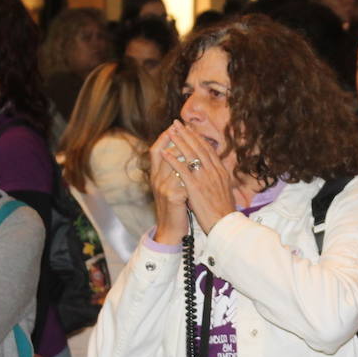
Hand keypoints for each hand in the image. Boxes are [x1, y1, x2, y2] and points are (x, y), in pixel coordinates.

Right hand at [149, 124, 191, 244]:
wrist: (172, 230)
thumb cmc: (176, 208)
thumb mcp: (173, 187)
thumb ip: (176, 171)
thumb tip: (185, 153)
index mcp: (156, 176)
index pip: (155, 150)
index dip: (164, 137)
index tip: (175, 126)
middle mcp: (156, 180)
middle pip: (165, 152)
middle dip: (177, 138)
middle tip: (186, 127)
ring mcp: (164, 188)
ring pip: (175, 163)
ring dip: (187, 152)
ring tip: (197, 141)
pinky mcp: (173, 197)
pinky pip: (184, 178)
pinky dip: (193, 171)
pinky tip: (202, 164)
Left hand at [161, 120, 236, 234]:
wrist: (226, 224)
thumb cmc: (224, 211)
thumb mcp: (225, 190)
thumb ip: (219, 178)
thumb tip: (216, 172)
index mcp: (221, 171)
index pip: (208, 149)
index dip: (197, 138)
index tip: (189, 129)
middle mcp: (214, 171)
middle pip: (198, 147)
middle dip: (186, 134)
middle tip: (177, 123)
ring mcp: (205, 178)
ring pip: (190, 154)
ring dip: (179, 141)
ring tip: (170, 131)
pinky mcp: (195, 187)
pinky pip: (182, 170)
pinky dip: (173, 159)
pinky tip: (165, 153)